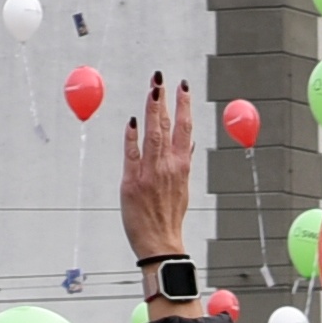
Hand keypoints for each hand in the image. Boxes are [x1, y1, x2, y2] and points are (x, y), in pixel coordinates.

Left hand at [115, 80, 194, 268]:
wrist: (160, 244)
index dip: (184, 105)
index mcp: (182, 167)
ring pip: (152, 135)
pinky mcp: (131, 182)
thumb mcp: (183, 188)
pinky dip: (132, 137)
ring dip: (151, 110)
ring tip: (152, 90)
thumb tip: (190, 143)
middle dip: (164, 100)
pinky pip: (131, 154)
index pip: (185, 129)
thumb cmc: (170, 216)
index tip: (183, 86)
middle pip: (167, 126)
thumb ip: (184, 163)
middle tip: (160, 78)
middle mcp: (167, 166)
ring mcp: (149, 173)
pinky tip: (132, 121)